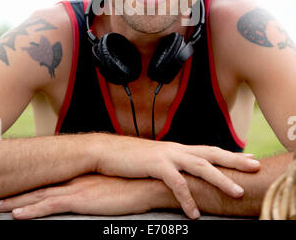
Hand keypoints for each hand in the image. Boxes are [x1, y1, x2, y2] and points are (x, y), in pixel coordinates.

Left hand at [0, 174, 155, 219]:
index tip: (16, 187)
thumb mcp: (110, 186)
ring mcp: (76, 188)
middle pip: (38, 186)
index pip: (50, 180)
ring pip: (38, 195)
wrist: (146, 182)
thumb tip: (90, 195)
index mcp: (80, 176)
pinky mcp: (80, 199)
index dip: (30, 184)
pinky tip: (18, 214)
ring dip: (16, 202)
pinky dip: (32, 210)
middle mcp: (74, 179)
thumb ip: (96, 189)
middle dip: (16, 192)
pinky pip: (50, 205)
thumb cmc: (132, 185)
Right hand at [95, 135, 259, 218]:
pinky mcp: (156, 165)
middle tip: (254, 166)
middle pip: (212, 153)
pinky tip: (194, 213)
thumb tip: (184, 174)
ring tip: (236, 193)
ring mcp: (167, 155)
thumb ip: (172, 165)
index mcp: (178, 149)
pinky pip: (177, 183)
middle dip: (234, 160)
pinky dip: (188, 198)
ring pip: (201, 166)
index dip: (229, 154)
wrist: (107, 151)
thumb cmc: (132, 158)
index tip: (248, 157)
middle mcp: (177, 149)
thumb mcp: (157, 160)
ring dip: (220, 180)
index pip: (209, 150)